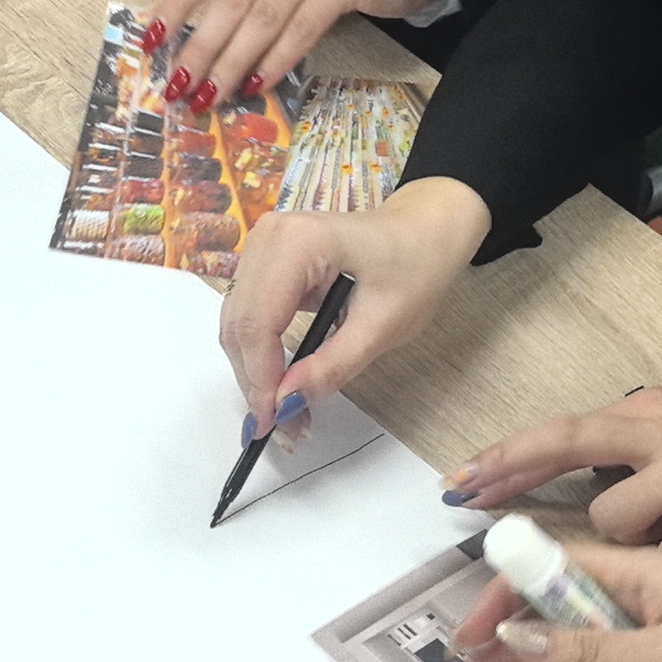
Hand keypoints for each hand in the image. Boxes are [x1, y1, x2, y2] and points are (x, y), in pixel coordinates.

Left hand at [148, 0, 446, 117]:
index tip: (151, 43)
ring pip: (262, 17)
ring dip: (232, 63)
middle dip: (200, 48)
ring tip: (210, 97)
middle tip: (178, 88)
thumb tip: (198, 39)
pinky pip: (301, 28)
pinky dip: (276, 60)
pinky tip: (257, 85)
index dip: (175, 6)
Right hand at [219, 177, 489, 431]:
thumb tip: (287, 403)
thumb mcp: (385, 325)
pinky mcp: (264, 262)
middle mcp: (268, 237)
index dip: (260, 379)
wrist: (424, 232)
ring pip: (237, 324)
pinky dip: (259, 354)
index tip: (272, 425)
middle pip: (239, 325)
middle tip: (282, 430)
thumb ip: (333, 365)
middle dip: (256, 382)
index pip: (258, 321)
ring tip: (285, 413)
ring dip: (254, 373)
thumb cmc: (415, 267)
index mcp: (299, 242)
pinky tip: (281, 383)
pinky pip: (248, 316)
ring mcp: (262, 246)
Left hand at [448, 388, 661, 556]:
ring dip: (622, 546)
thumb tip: (607, 464)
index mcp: (651, 411)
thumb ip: (649, 442)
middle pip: (565, 445)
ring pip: (614, 518)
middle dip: (511, 474)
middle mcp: (660, 431)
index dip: (509, 453)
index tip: (463, 476)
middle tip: (469, 501)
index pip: (563, 429)